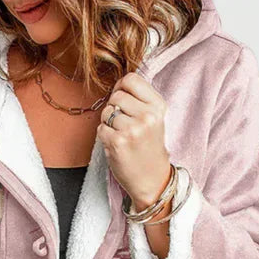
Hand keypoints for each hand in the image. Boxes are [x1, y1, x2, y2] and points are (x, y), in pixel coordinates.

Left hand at [96, 72, 171, 210]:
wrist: (152, 180)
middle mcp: (147, 116)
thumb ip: (140, 99)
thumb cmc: (150, 148)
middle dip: (114, 108)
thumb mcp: (155, 119)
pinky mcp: (117, 142)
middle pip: (116, 96)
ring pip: (107, 112)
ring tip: (121, 135)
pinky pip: (100, 129)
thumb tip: (118, 84)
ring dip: (108, 123)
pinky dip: (104, 136)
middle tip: (122, 123)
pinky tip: (116, 145)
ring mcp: (132, 130)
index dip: (121, 87)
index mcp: (158, 106)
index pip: (131, 79)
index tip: (123, 100)